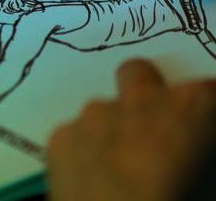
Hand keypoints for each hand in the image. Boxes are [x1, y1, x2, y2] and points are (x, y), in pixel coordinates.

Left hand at [47, 59, 215, 200]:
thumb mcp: (209, 186)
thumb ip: (202, 159)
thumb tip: (192, 154)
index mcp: (190, 109)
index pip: (210, 92)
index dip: (205, 118)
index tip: (201, 138)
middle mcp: (138, 101)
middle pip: (140, 74)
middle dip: (147, 95)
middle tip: (154, 137)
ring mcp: (92, 116)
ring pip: (103, 110)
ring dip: (113, 131)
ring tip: (119, 175)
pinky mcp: (59, 138)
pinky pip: (76, 136)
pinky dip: (84, 153)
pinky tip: (91, 186)